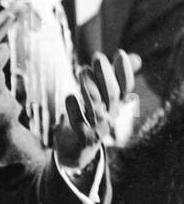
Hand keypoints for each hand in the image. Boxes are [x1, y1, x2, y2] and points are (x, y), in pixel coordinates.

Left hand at [53, 50, 137, 169]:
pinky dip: (74, 111)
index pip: (125, 87)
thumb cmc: (88, 118)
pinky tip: (70, 96)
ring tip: (81, 70)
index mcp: (115, 106)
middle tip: (98, 57)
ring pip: (96, 108)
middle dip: (106, 75)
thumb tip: (133, 56)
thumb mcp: (101, 98)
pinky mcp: (83, 138)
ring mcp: (98, 129)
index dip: (124, 72)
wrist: (76, 150)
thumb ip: (115, 78)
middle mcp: (110, 116)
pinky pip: (80, 124)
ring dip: (90, 89)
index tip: (120, 53)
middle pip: (112, 95)